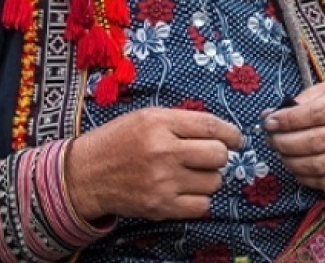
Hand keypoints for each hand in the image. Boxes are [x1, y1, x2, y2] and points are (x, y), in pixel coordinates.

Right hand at [64, 107, 243, 221]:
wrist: (88, 173)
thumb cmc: (119, 140)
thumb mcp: (147, 116)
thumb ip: (181, 121)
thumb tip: (220, 131)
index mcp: (159, 123)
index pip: (210, 126)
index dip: (231, 132)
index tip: (236, 138)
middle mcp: (163, 152)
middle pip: (218, 155)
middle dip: (219, 154)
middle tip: (208, 154)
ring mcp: (163, 182)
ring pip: (214, 181)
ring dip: (208, 177)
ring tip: (191, 172)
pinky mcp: (161, 207)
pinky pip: (202, 205)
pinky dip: (200, 198)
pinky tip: (185, 189)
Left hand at [262, 80, 324, 190]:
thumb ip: (301, 101)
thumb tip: (271, 116)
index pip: (316, 114)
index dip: (289, 120)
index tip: (269, 121)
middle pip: (316, 141)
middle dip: (285, 142)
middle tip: (270, 138)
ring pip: (319, 164)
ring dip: (291, 161)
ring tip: (279, 152)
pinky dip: (305, 177)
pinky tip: (294, 166)